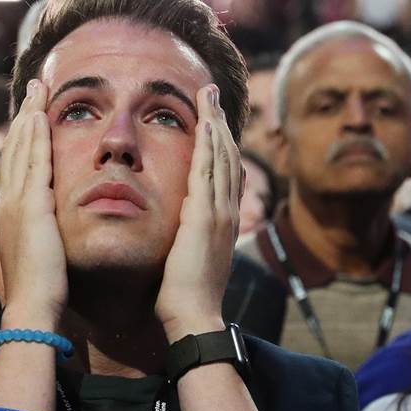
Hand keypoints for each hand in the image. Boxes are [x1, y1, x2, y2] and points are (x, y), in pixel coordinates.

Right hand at [0, 80, 67, 328]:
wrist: (33, 308)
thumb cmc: (40, 289)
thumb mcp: (38, 252)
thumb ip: (39, 233)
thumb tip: (45, 229)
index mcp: (10, 212)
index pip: (16, 163)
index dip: (24, 134)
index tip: (32, 111)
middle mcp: (8, 201)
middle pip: (16, 146)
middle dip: (25, 113)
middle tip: (34, 85)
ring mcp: (17, 203)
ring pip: (22, 148)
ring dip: (30, 115)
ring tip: (38, 88)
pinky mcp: (32, 207)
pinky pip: (35, 163)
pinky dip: (37, 138)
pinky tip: (41, 116)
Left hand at [157, 85, 241, 340]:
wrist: (193, 317)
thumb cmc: (184, 298)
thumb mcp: (190, 261)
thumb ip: (189, 242)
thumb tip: (182, 236)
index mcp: (222, 222)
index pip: (225, 172)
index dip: (221, 143)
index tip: (214, 120)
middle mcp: (227, 212)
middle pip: (228, 156)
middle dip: (220, 122)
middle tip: (213, 93)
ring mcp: (219, 213)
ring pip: (221, 157)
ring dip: (216, 122)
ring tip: (208, 95)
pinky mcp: (205, 216)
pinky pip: (209, 171)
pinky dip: (210, 144)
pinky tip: (206, 122)